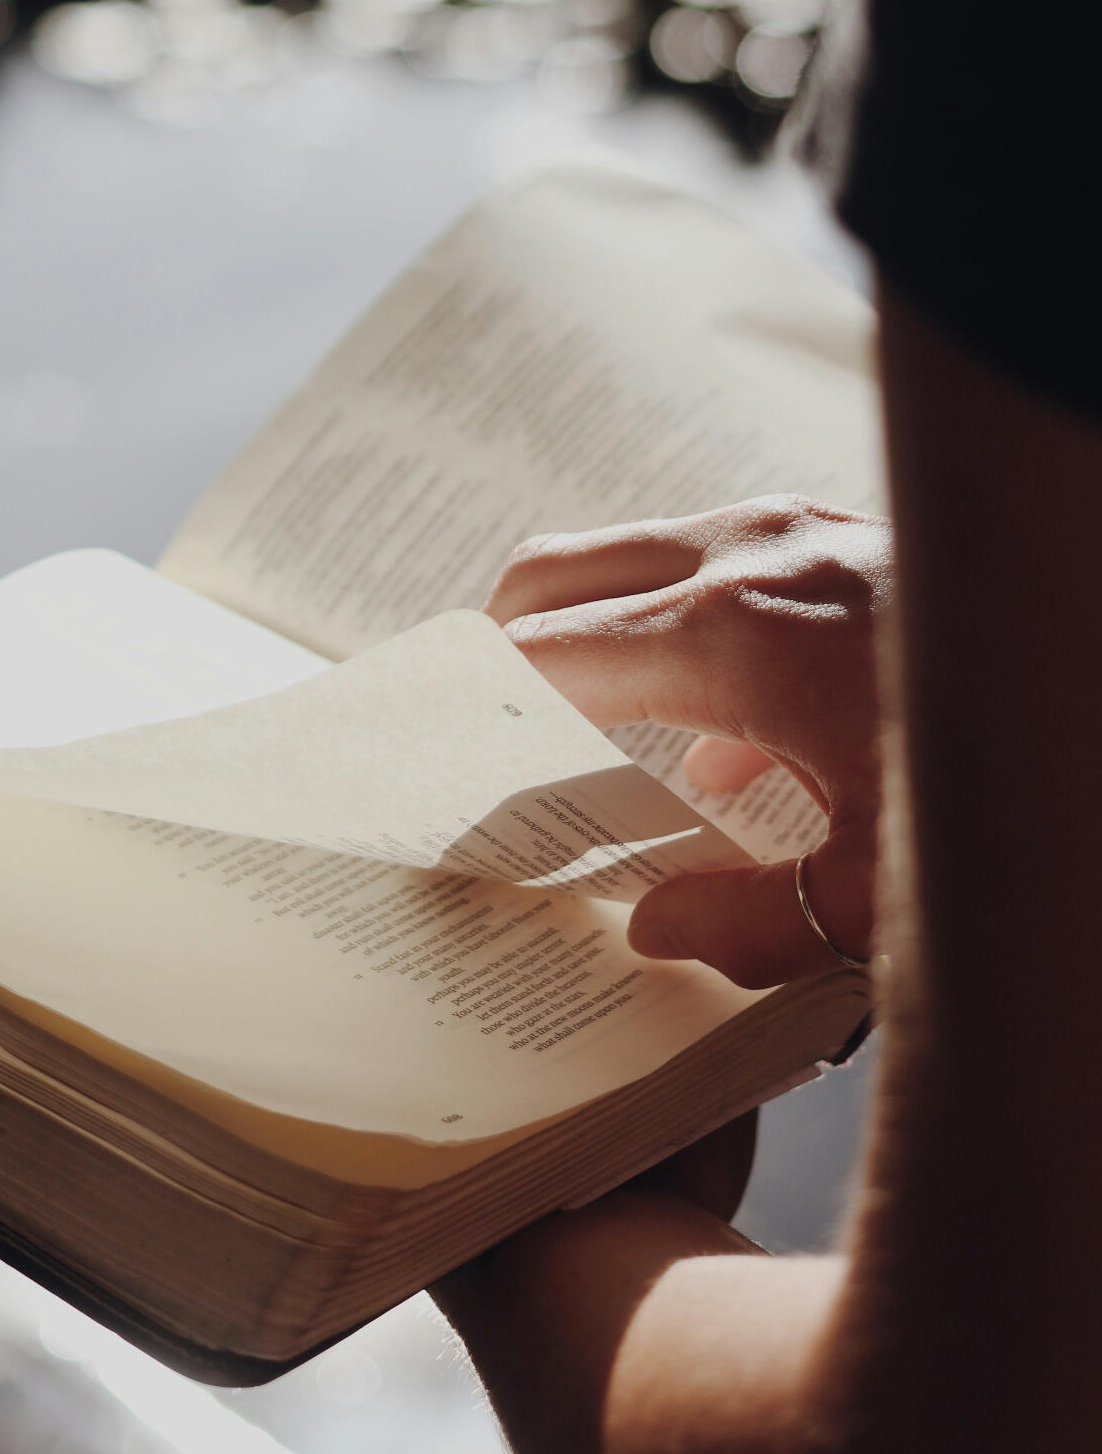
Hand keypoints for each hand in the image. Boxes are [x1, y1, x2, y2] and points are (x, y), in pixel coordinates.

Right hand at [486, 497, 890, 988]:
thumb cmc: (1016, 782)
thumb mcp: (884, 893)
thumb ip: (752, 926)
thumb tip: (656, 927)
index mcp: (729, 634)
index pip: (541, 654)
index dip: (475, 708)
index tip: (438, 759)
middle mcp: (744, 553)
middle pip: (554, 576)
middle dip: (497, 651)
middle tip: (477, 733)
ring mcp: (793, 526)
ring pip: (631, 559)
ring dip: (590, 636)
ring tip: (580, 740)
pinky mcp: (838, 528)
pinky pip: (715, 564)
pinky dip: (675, 629)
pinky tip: (723, 748)